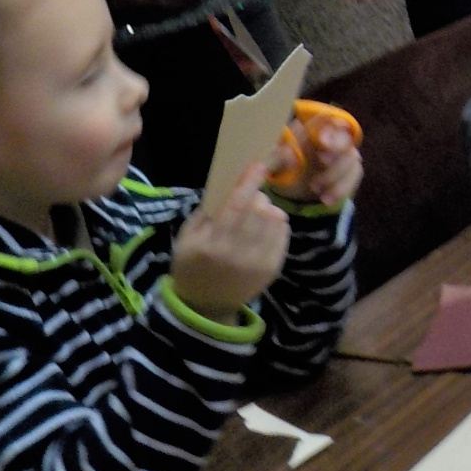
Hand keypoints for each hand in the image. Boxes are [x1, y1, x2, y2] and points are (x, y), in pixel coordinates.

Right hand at [170, 158, 289, 317]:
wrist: (206, 305)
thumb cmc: (192, 263)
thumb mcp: (186, 237)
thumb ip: (207, 211)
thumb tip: (232, 184)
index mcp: (209, 245)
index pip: (234, 206)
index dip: (248, 183)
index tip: (257, 165)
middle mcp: (235, 255)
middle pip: (259, 210)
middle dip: (257, 196)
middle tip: (250, 198)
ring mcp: (257, 264)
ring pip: (275, 220)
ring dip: (268, 209)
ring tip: (257, 213)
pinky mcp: (272, 269)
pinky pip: (284, 235)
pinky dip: (277, 224)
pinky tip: (265, 227)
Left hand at [271, 115, 363, 208]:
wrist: (294, 190)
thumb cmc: (284, 168)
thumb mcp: (276, 162)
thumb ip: (280, 155)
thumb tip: (290, 154)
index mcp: (313, 130)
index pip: (327, 121)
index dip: (328, 128)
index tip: (322, 141)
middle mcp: (333, 138)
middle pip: (344, 137)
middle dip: (337, 148)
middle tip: (323, 161)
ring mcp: (345, 153)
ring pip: (351, 158)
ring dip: (334, 175)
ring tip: (315, 189)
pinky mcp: (351, 170)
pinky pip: (354, 176)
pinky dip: (341, 189)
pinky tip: (327, 200)